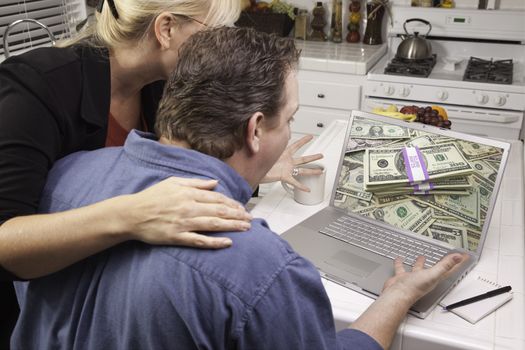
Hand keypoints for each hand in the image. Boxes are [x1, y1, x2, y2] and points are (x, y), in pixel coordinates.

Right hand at [121, 177, 251, 248]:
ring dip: (232, 226)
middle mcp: (188, 207)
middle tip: (250, 220)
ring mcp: (183, 223)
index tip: (242, 208)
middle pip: (219, 210)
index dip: (232, 203)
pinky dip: (214, 242)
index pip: (217, 198)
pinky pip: (199, 240)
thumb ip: (195, 183)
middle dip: (237, 215)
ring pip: (213, 224)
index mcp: (188, 193)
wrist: (131, 214)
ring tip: (246, 228)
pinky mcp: (177, 237)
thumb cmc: (152, 197)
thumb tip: (214, 183)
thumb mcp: (173, 183)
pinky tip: (228, 243)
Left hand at [261, 135, 322, 191]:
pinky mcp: (284, 176)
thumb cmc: (259, 160)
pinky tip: (307, 189)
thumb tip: (265, 132)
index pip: (296, 145)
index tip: (310, 136)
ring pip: (302, 170)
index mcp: (284, 154)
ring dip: (312, 171)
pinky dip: (301, 186)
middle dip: (313, 157)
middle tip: (321, 155)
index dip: (304, 140)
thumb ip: (269, 142)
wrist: (254, 170)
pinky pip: (294, 182)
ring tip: (320, 171)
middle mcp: (287, 161)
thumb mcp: (265, 150)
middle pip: (303, 159)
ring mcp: (287, 169)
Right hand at [382, 253, 468, 304]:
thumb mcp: (433, 274)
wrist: (398, 294)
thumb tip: (458, 257)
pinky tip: (399, 259)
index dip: (457, 263)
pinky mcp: (402, 277)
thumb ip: (445, 265)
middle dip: (440, 263)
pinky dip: (401, 263)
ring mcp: (413, 278)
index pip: (449, 269)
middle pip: (435, 269)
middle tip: (443, 257)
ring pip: (418, 268)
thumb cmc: (415, 288)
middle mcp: (425, 278)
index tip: (464, 257)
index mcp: (434, 278)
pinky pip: (402, 268)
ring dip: (420, 263)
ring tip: (421, 256)